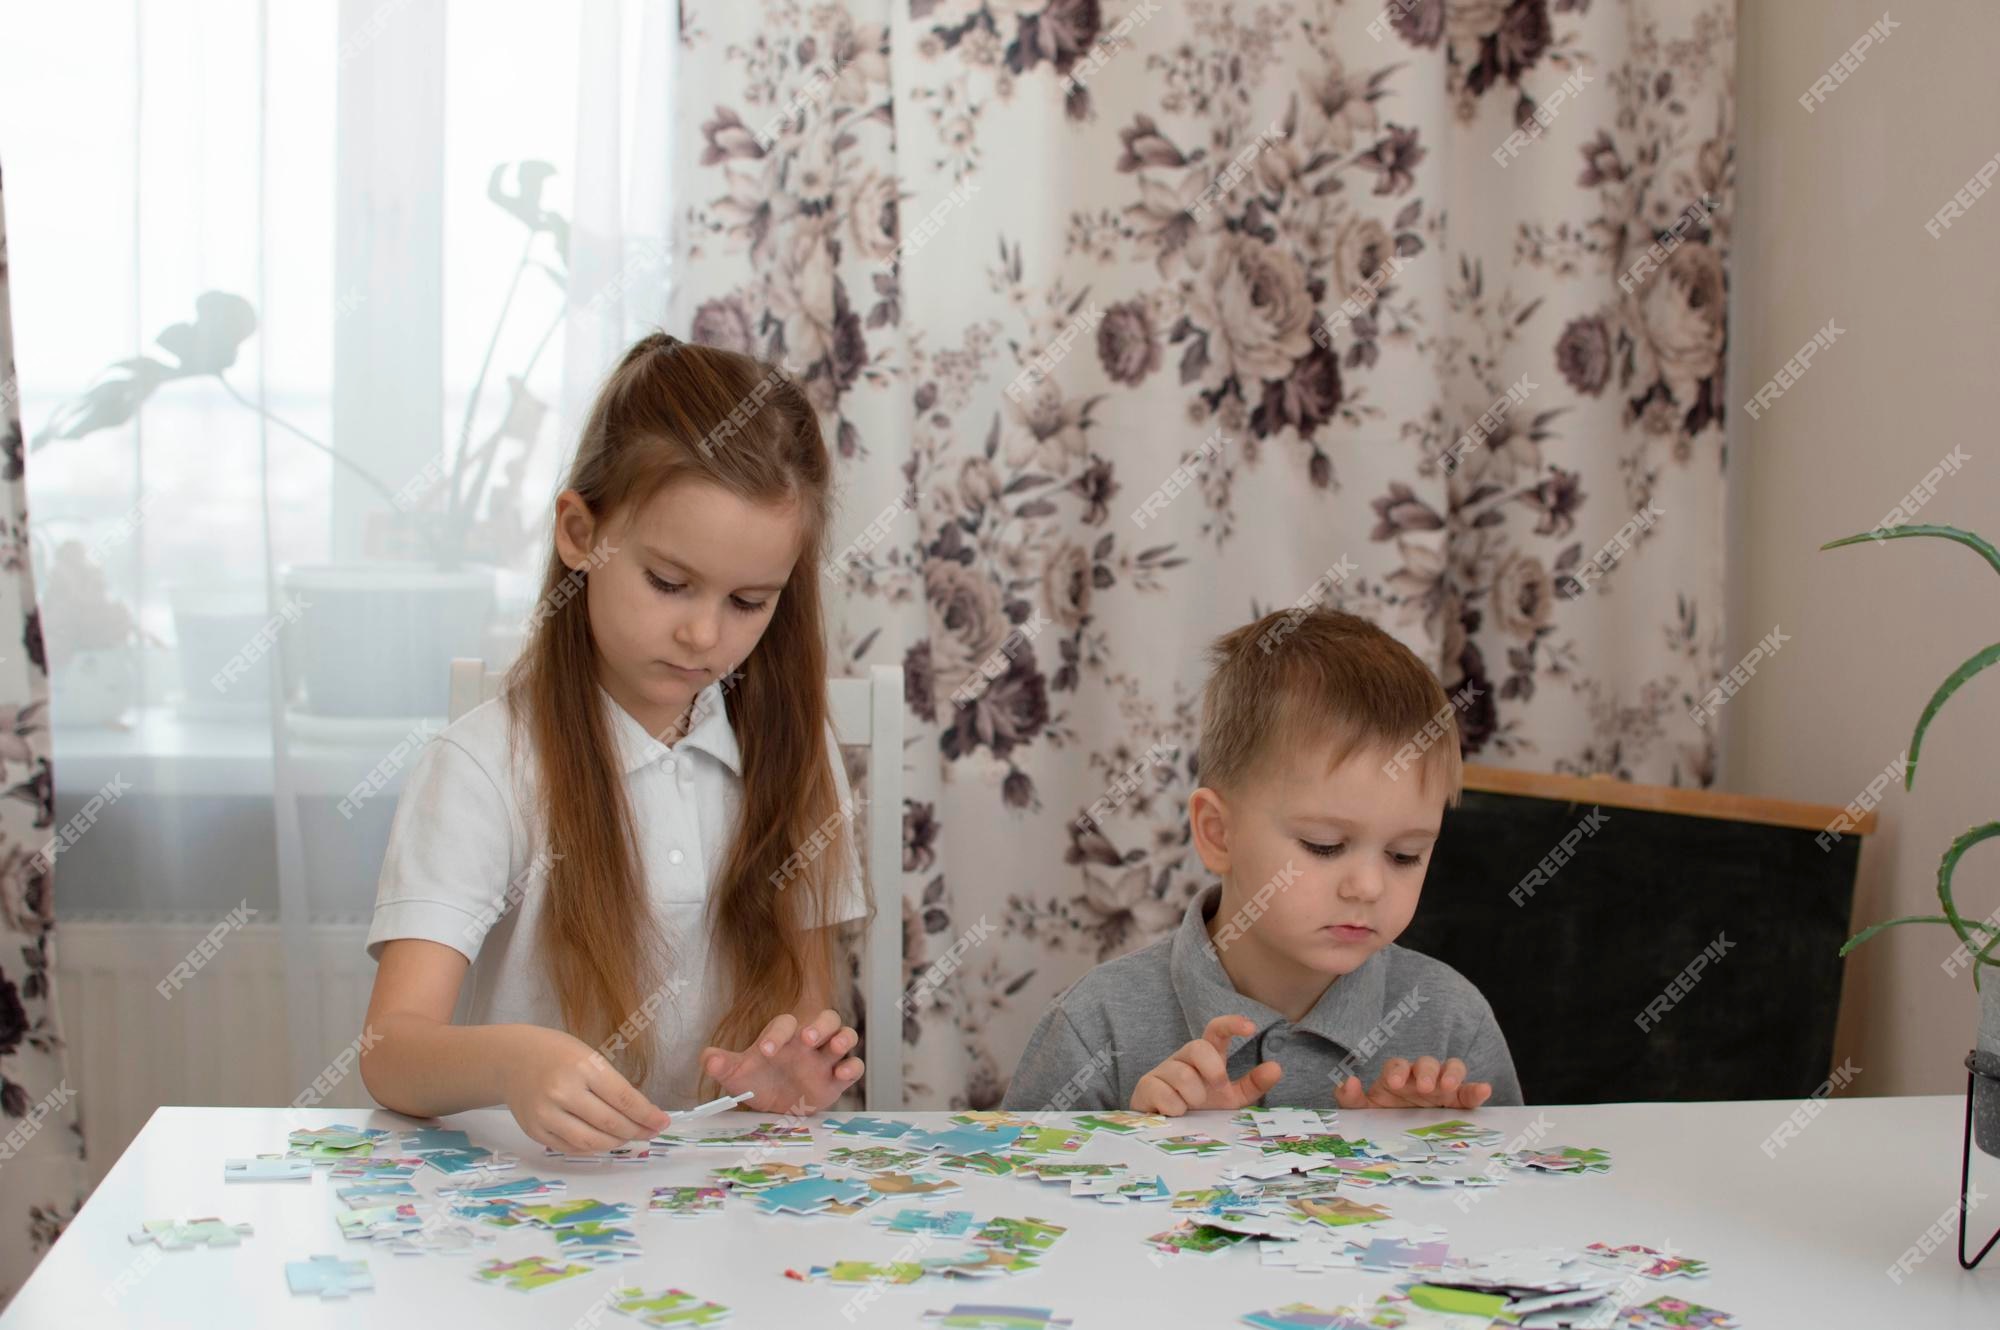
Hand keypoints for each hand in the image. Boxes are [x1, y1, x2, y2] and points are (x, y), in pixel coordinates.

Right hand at [498, 1025, 672, 1152]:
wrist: (511, 1059)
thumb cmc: (557, 1053)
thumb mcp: (589, 1056)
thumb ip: (612, 1084)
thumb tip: (643, 1113)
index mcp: (582, 1067)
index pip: (624, 1099)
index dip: (647, 1114)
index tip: (662, 1121)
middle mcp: (563, 1092)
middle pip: (610, 1123)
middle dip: (637, 1130)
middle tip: (651, 1131)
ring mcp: (546, 1114)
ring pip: (592, 1141)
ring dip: (617, 1142)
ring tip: (630, 1136)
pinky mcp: (536, 1130)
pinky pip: (571, 1148)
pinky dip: (593, 1147)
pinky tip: (605, 1140)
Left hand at [701, 1009, 862, 1113]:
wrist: (775, 1108)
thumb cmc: (758, 1083)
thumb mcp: (737, 1076)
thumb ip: (722, 1065)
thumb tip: (707, 1058)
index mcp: (785, 1036)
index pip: (785, 1024)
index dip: (776, 1034)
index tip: (765, 1052)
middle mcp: (809, 1043)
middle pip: (826, 1018)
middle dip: (820, 1025)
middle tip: (808, 1038)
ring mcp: (826, 1059)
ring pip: (845, 1035)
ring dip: (843, 1038)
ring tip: (835, 1048)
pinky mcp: (837, 1079)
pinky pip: (855, 1066)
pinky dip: (852, 1067)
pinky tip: (842, 1074)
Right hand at [1131, 1015, 1282, 1115]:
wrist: (1165, 1127)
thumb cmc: (1200, 1107)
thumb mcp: (1230, 1098)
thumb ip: (1252, 1084)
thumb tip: (1277, 1067)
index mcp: (1205, 1056)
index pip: (1216, 1030)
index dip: (1232, 1024)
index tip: (1251, 1028)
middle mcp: (1183, 1057)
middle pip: (1198, 1047)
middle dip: (1212, 1069)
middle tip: (1218, 1088)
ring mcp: (1163, 1069)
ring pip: (1182, 1075)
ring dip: (1193, 1097)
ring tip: (1192, 1108)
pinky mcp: (1146, 1086)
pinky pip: (1164, 1093)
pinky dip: (1175, 1108)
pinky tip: (1174, 1113)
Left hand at [1333, 1056, 1491, 1109]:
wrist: (1400, 1135)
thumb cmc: (1383, 1116)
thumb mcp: (1363, 1111)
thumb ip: (1350, 1098)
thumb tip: (1349, 1082)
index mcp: (1397, 1076)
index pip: (1397, 1065)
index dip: (1396, 1072)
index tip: (1394, 1084)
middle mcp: (1420, 1077)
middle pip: (1426, 1063)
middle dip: (1425, 1071)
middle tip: (1423, 1087)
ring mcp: (1442, 1087)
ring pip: (1450, 1068)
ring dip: (1450, 1074)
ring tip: (1448, 1086)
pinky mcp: (1458, 1101)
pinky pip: (1469, 1091)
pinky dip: (1477, 1089)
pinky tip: (1484, 1090)